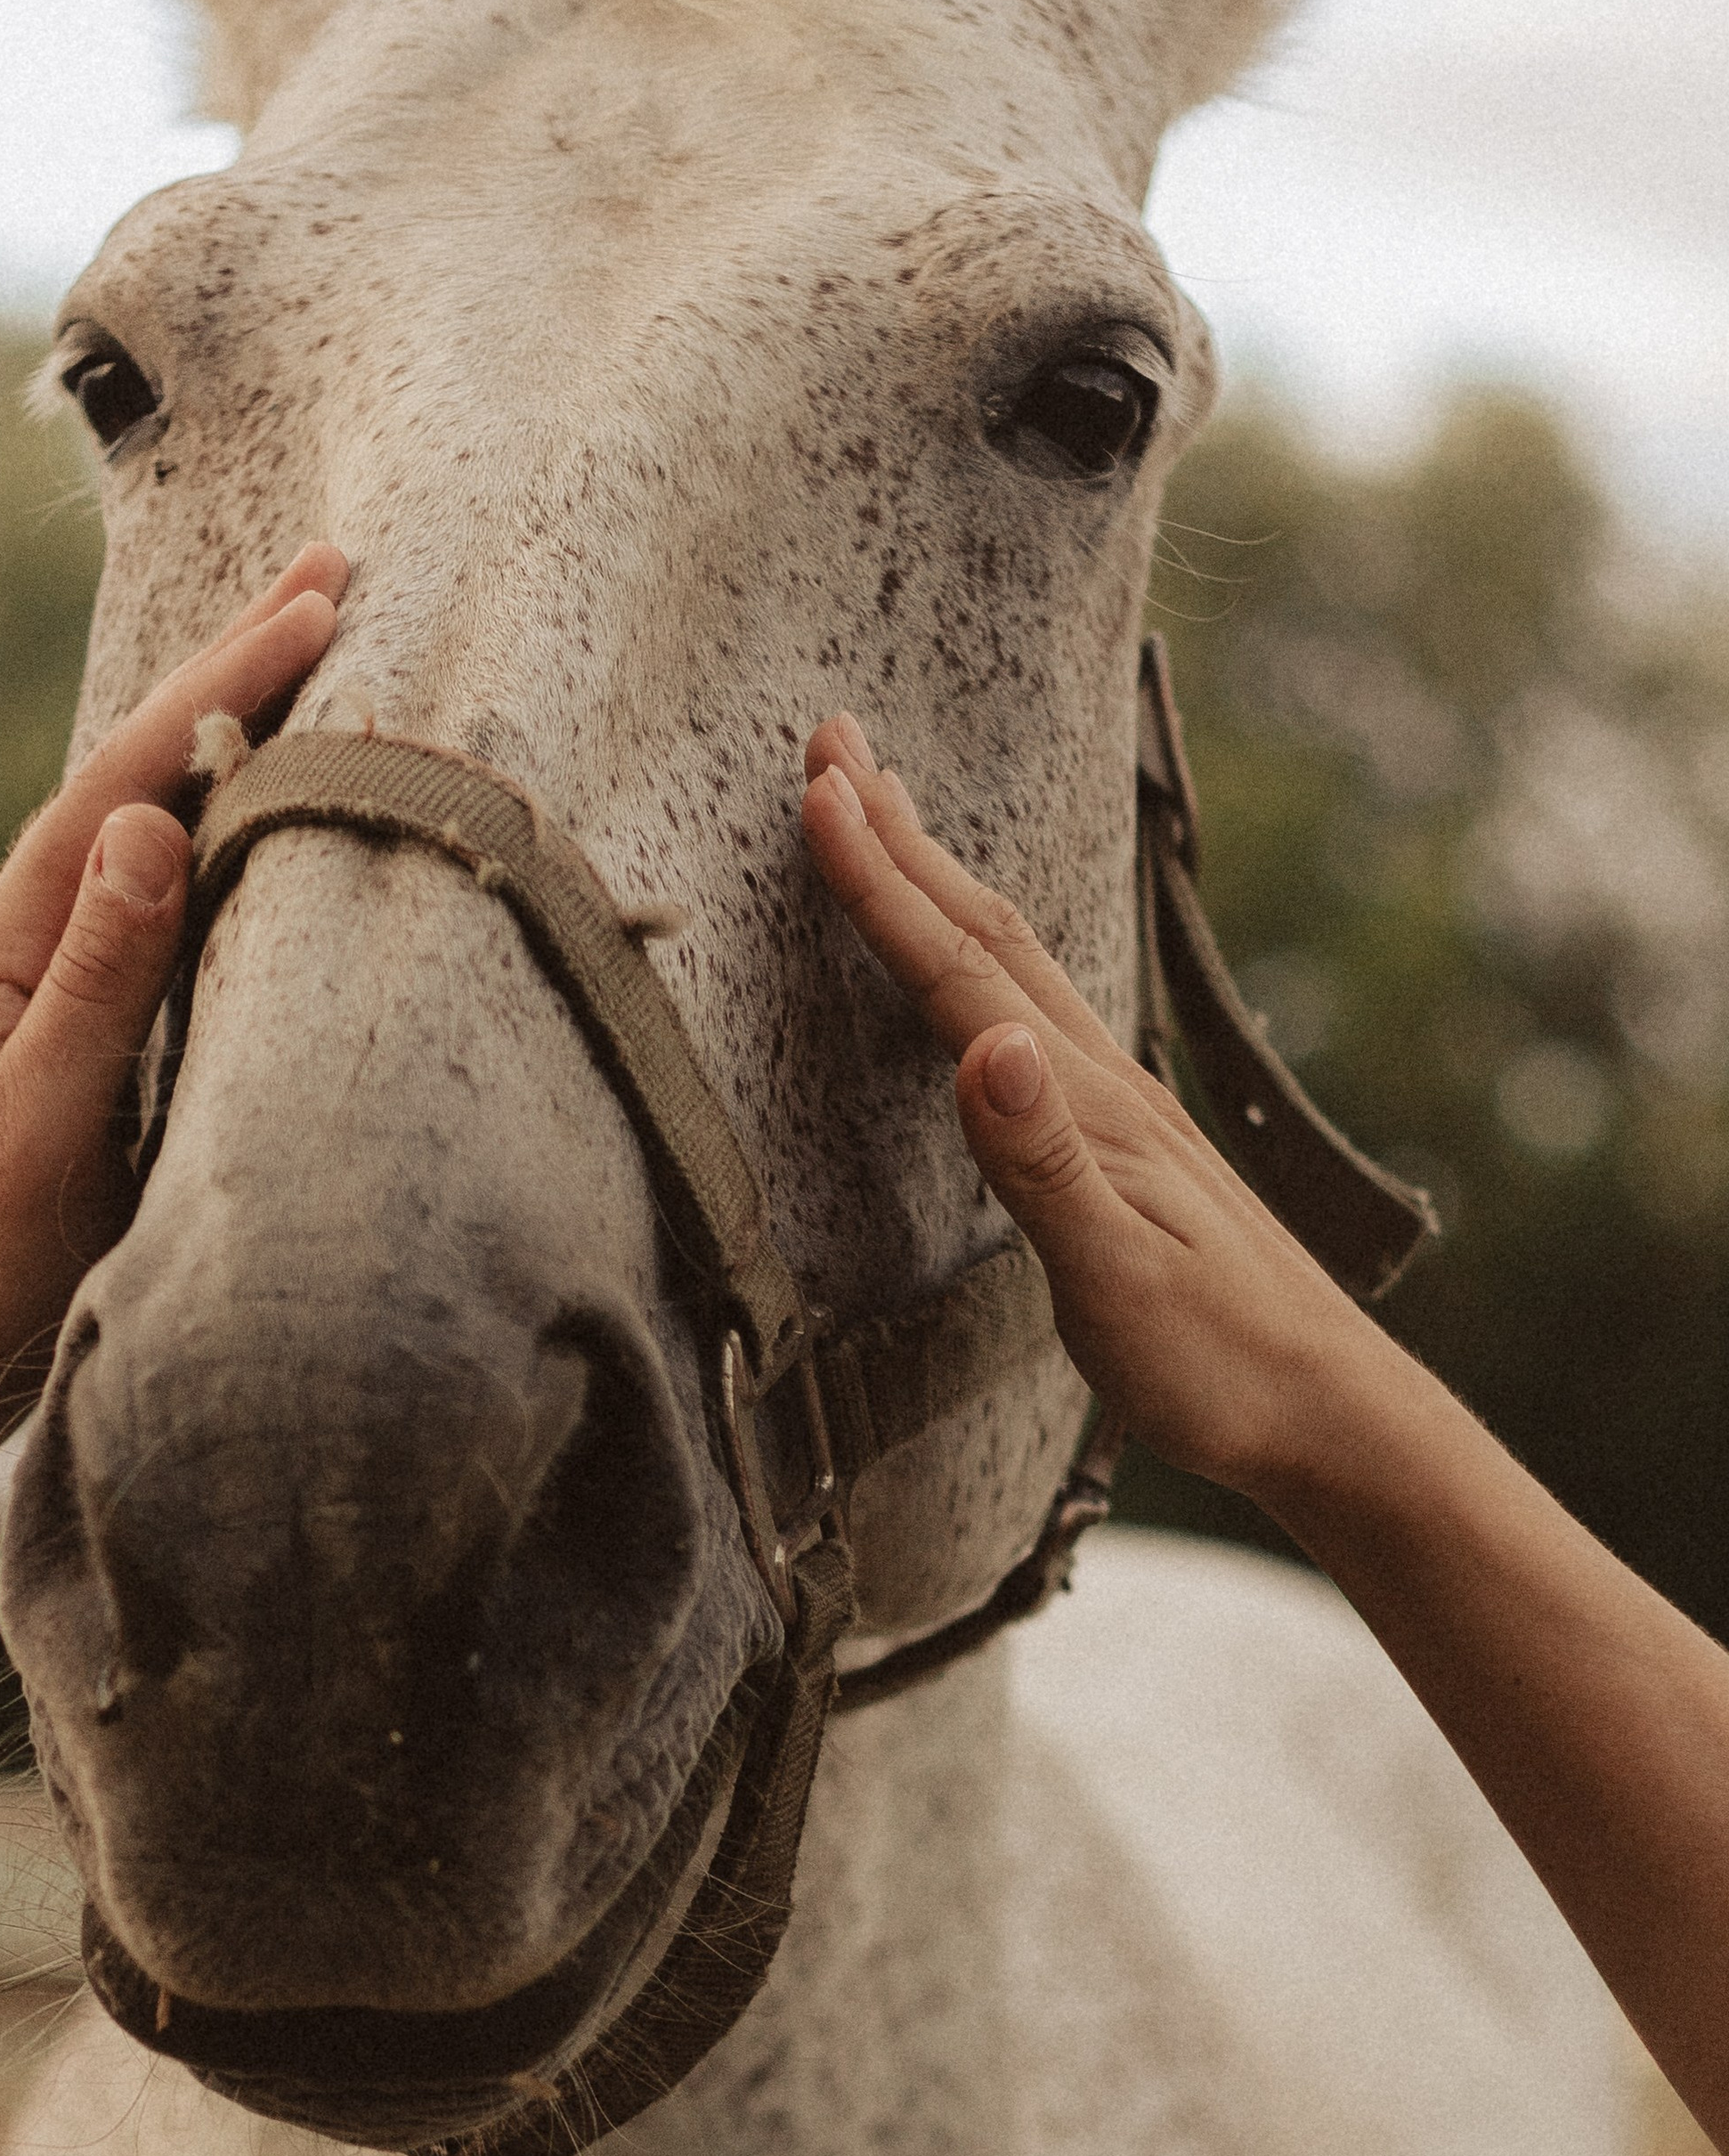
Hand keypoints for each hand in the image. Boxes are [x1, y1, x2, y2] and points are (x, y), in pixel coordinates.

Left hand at [0, 544, 347, 1501]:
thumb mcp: (30, 1134)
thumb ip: (95, 982)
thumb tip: (148, 822)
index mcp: (6, 948)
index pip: (130, 783)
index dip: (224, 684)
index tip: (316, 602)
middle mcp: (22, 945)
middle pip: (139, 776)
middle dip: (233, 671)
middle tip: (331, 573)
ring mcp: (44, 987)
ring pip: (152, 829)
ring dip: (232, 739)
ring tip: (314, 659)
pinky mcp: (75, 1037)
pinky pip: (162, 903)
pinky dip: (223, 834)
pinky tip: (263, 821)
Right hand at [799, 711, 1385, 1497]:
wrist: (1337, 1414)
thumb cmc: (1223, 1366)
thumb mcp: (1119, 1283)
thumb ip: (1043, 1166)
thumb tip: (986, 1045)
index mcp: (1084, 1104)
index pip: (960, 972)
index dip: (882, 883)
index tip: (817, 790)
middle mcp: (1101, 1080)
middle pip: (985, 929)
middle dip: (900, 834)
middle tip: (831, 740)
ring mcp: (1119, 1103)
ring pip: (1013, 955)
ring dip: (939, 874)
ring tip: (891, 806)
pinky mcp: (1126, 1137)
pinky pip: (1035, 1002)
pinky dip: (980, 945)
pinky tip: (981, 962)